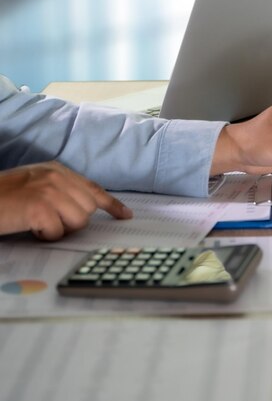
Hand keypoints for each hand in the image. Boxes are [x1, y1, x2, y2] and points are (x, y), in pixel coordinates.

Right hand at [0, 162, 132, 240]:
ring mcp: (49, 191)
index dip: (111, 205)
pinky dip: (45, 236)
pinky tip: (30, 227)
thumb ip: (62, 191)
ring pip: (78, 222)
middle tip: (49, 220)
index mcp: (58, 170)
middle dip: (73, 221)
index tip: (125, 216)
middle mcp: (57, 177)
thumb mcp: (36, 185)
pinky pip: (58, 232)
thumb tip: (86, 209)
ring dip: (59, 229)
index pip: (94, 189)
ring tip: (37, 222)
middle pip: (88, 210)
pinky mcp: (40, 207)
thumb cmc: (4, 198)